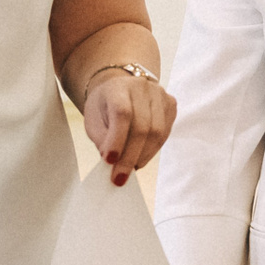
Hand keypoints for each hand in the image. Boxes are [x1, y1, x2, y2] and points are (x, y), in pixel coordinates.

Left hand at [81, 70, 174, 185]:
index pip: (122, 113)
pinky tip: (141, 157)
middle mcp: (142, 87)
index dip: (117, 139)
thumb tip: (114, 162)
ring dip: (143, 156)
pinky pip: (165, 133)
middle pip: (142, 127)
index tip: (109, 161)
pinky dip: (153, 150)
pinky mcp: (171, 104)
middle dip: (130, 156)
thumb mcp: (93, 120)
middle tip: (120, 177)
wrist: (120, 87)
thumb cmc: (104, 107)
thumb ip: (102, 140)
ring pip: (157, 132)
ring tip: (130, 169)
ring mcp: (160, 94)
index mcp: (119, 87)